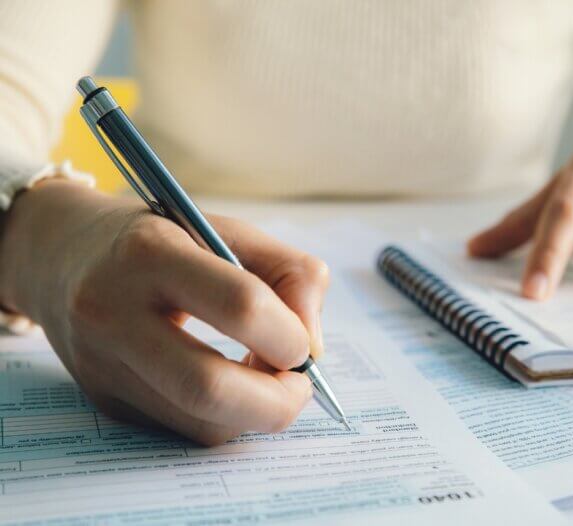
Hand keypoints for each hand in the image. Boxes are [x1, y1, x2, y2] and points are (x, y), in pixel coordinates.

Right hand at [0, 180, 328, 443]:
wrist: (64, 255)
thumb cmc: (162, 239)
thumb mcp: (225, 229)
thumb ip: (289, 273)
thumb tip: (313, 348)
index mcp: (151, 253)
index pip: (240, 306)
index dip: (289, 334)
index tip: (303, 342)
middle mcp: (114, 311)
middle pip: (209, 388)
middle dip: (277, 402)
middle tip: (299, 386)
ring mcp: (102, 363)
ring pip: (200, 422)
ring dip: (255, 413)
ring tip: (264, 376)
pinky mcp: (105, 398)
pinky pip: (184, 428)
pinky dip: (225, 416)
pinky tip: (229, 382)